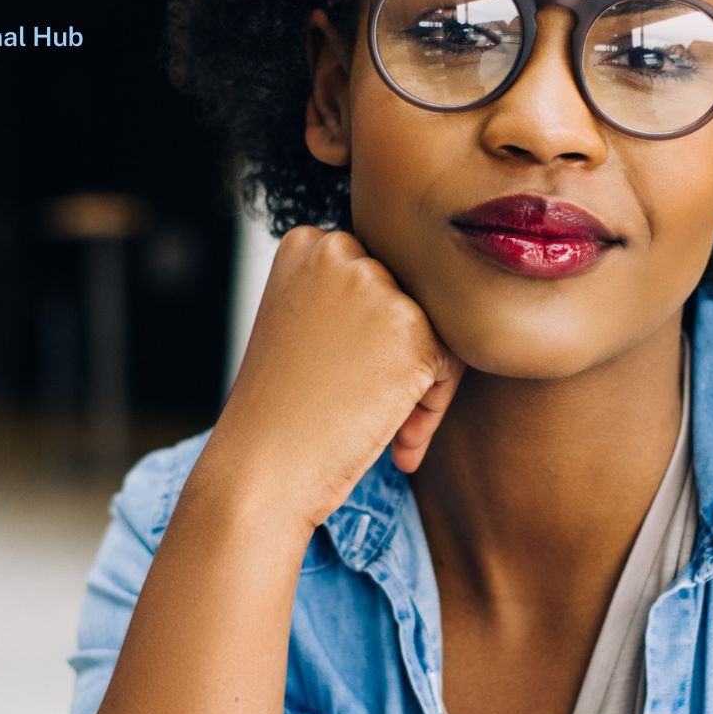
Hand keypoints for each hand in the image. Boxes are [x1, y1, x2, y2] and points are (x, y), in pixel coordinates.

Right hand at [201, 225, 463, 531]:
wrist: (260, 469)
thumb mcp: (302, 328)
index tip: (351, 379)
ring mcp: (374, 285)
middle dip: (405, 356)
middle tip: (369, 411)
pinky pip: (452, 362)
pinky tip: (398, 441)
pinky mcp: (410, 327)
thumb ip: (351, 298)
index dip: (375, 334)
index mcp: (307, 244)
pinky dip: (434, 405)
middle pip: (412, 297)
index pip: (380, 275)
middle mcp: (339, 250)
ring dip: (424, 384)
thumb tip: (443, 295)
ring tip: (392, 432)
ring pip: (439, 328)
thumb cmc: (281, 413)